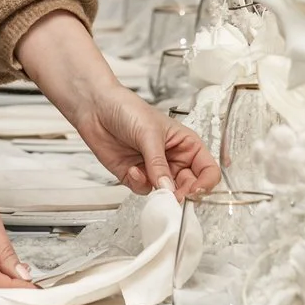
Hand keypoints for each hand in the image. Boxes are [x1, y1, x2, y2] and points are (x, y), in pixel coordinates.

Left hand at [65, 82, 221, 199]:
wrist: (97, 109)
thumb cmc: (128, 109)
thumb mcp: (149, 134)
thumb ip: (159, 164)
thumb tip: (168, 189)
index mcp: (186, 144)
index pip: (208, 170)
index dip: (206, 184)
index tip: (196, 192)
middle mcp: (174, 159)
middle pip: (190, 187)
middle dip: (181, 193)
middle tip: (172, 196)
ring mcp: (155, 170)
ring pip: (167, 193)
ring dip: (157, 189)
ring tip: (144, 173)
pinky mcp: (137, 176)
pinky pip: (144, 190)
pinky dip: (138, 183)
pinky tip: (131, 168)